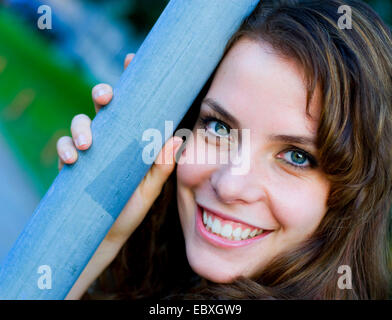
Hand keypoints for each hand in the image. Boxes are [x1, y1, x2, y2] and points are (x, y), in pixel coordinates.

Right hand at [56, 53, 182, 244]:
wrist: (109, 233)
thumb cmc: (132, 207)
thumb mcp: (149, 188)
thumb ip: (161, 167)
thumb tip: (175, 139)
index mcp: (131, 138)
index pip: (132, 105)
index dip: (130, 81)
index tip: (131, 59)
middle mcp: (111, 138)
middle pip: (103, 106)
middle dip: (102, 94)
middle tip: (105, 97)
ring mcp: (91, 149)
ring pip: (81, 122)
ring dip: (81, 126)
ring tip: (87, 144)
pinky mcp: (74, 164)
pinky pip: (65, 147)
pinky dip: (65, 148)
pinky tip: (71, 158)